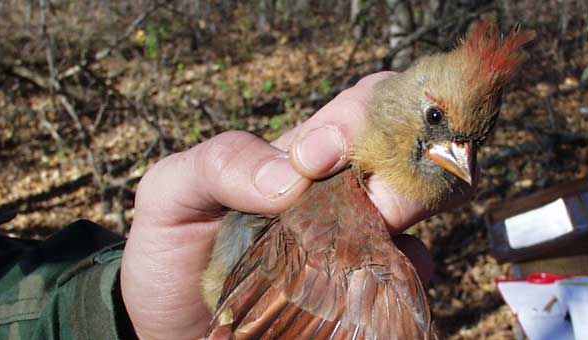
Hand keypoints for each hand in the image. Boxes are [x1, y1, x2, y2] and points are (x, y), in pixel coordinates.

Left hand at [120, 72, 471, 338]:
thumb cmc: (170, 251)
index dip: (362, 118)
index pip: (364, 107)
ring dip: (412, 211)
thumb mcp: (169, 195)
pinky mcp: (362, 289)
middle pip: (407, 152)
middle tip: (376, 206)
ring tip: (383, 242)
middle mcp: (340, 191)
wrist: (172, 329)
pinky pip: (408, 271)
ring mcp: (357, 240)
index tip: (323, 155)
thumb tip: (295, 175)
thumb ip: (219, 164)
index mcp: (301, 156)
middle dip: (406, 167)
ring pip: (417, 204)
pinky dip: (410, 271)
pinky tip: (393, 279)